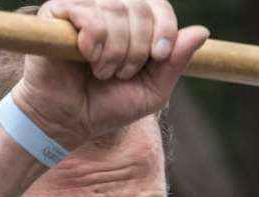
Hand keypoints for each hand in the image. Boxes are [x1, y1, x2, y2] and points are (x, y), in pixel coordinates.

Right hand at [11, 0, 208, 148]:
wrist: (68, 122)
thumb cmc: (106, 105)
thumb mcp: (151, 90)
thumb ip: (175, 62)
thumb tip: (202, 31)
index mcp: (131, 21)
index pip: (157, 5)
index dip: (164, 28)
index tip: (157, 58)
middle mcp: (107, 7)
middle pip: (138, 6)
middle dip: (137, 47)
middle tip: (122, 73)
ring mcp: (82, 7)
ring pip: (114, 9)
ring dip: (115, 50)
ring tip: (103, 72)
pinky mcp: (56, 12)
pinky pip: (87, 14)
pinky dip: (94, 41)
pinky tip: (86, 58)